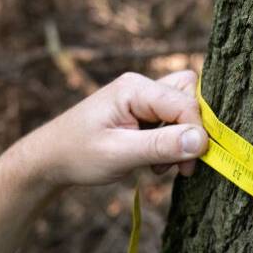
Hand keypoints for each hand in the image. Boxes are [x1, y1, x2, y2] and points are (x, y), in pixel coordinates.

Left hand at [21, 70, 206, 187]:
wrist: (51, 159)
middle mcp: (141, 87)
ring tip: (161, 165)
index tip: (190, 164)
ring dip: (182, 138)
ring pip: (183, 108)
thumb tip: (201, 141)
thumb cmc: (78, 154)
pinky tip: (154, 162)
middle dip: (192, 130)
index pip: (185, 103)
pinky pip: (171, 120)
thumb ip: (161, 146)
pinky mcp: (142, 113)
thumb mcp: (119, 154)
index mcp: (135, 88)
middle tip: (180, 163)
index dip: (196, 132)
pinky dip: (171, 142)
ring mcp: (141, 98)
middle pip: (190, 95)